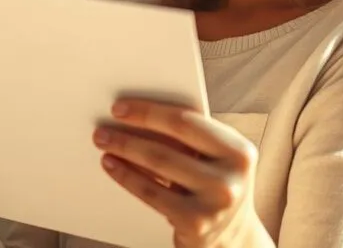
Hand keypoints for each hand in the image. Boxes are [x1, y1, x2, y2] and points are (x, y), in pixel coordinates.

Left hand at [93, 99, 273, 247]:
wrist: (232, 236)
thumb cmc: (214, 184)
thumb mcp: (216, 158)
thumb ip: (192, 136)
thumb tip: (138, 113)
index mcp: (239, 150)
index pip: (187, 121)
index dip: (149, 112)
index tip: (120, 107)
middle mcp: (232, 177)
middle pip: (168, 145)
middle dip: (130, 133)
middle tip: (103, 127)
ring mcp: (214, 203)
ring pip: (158, 167)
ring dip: (124, 151)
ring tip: (103, 142)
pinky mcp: (196, 224)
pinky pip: (151, 194)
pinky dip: (127, 177)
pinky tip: (112, 166)